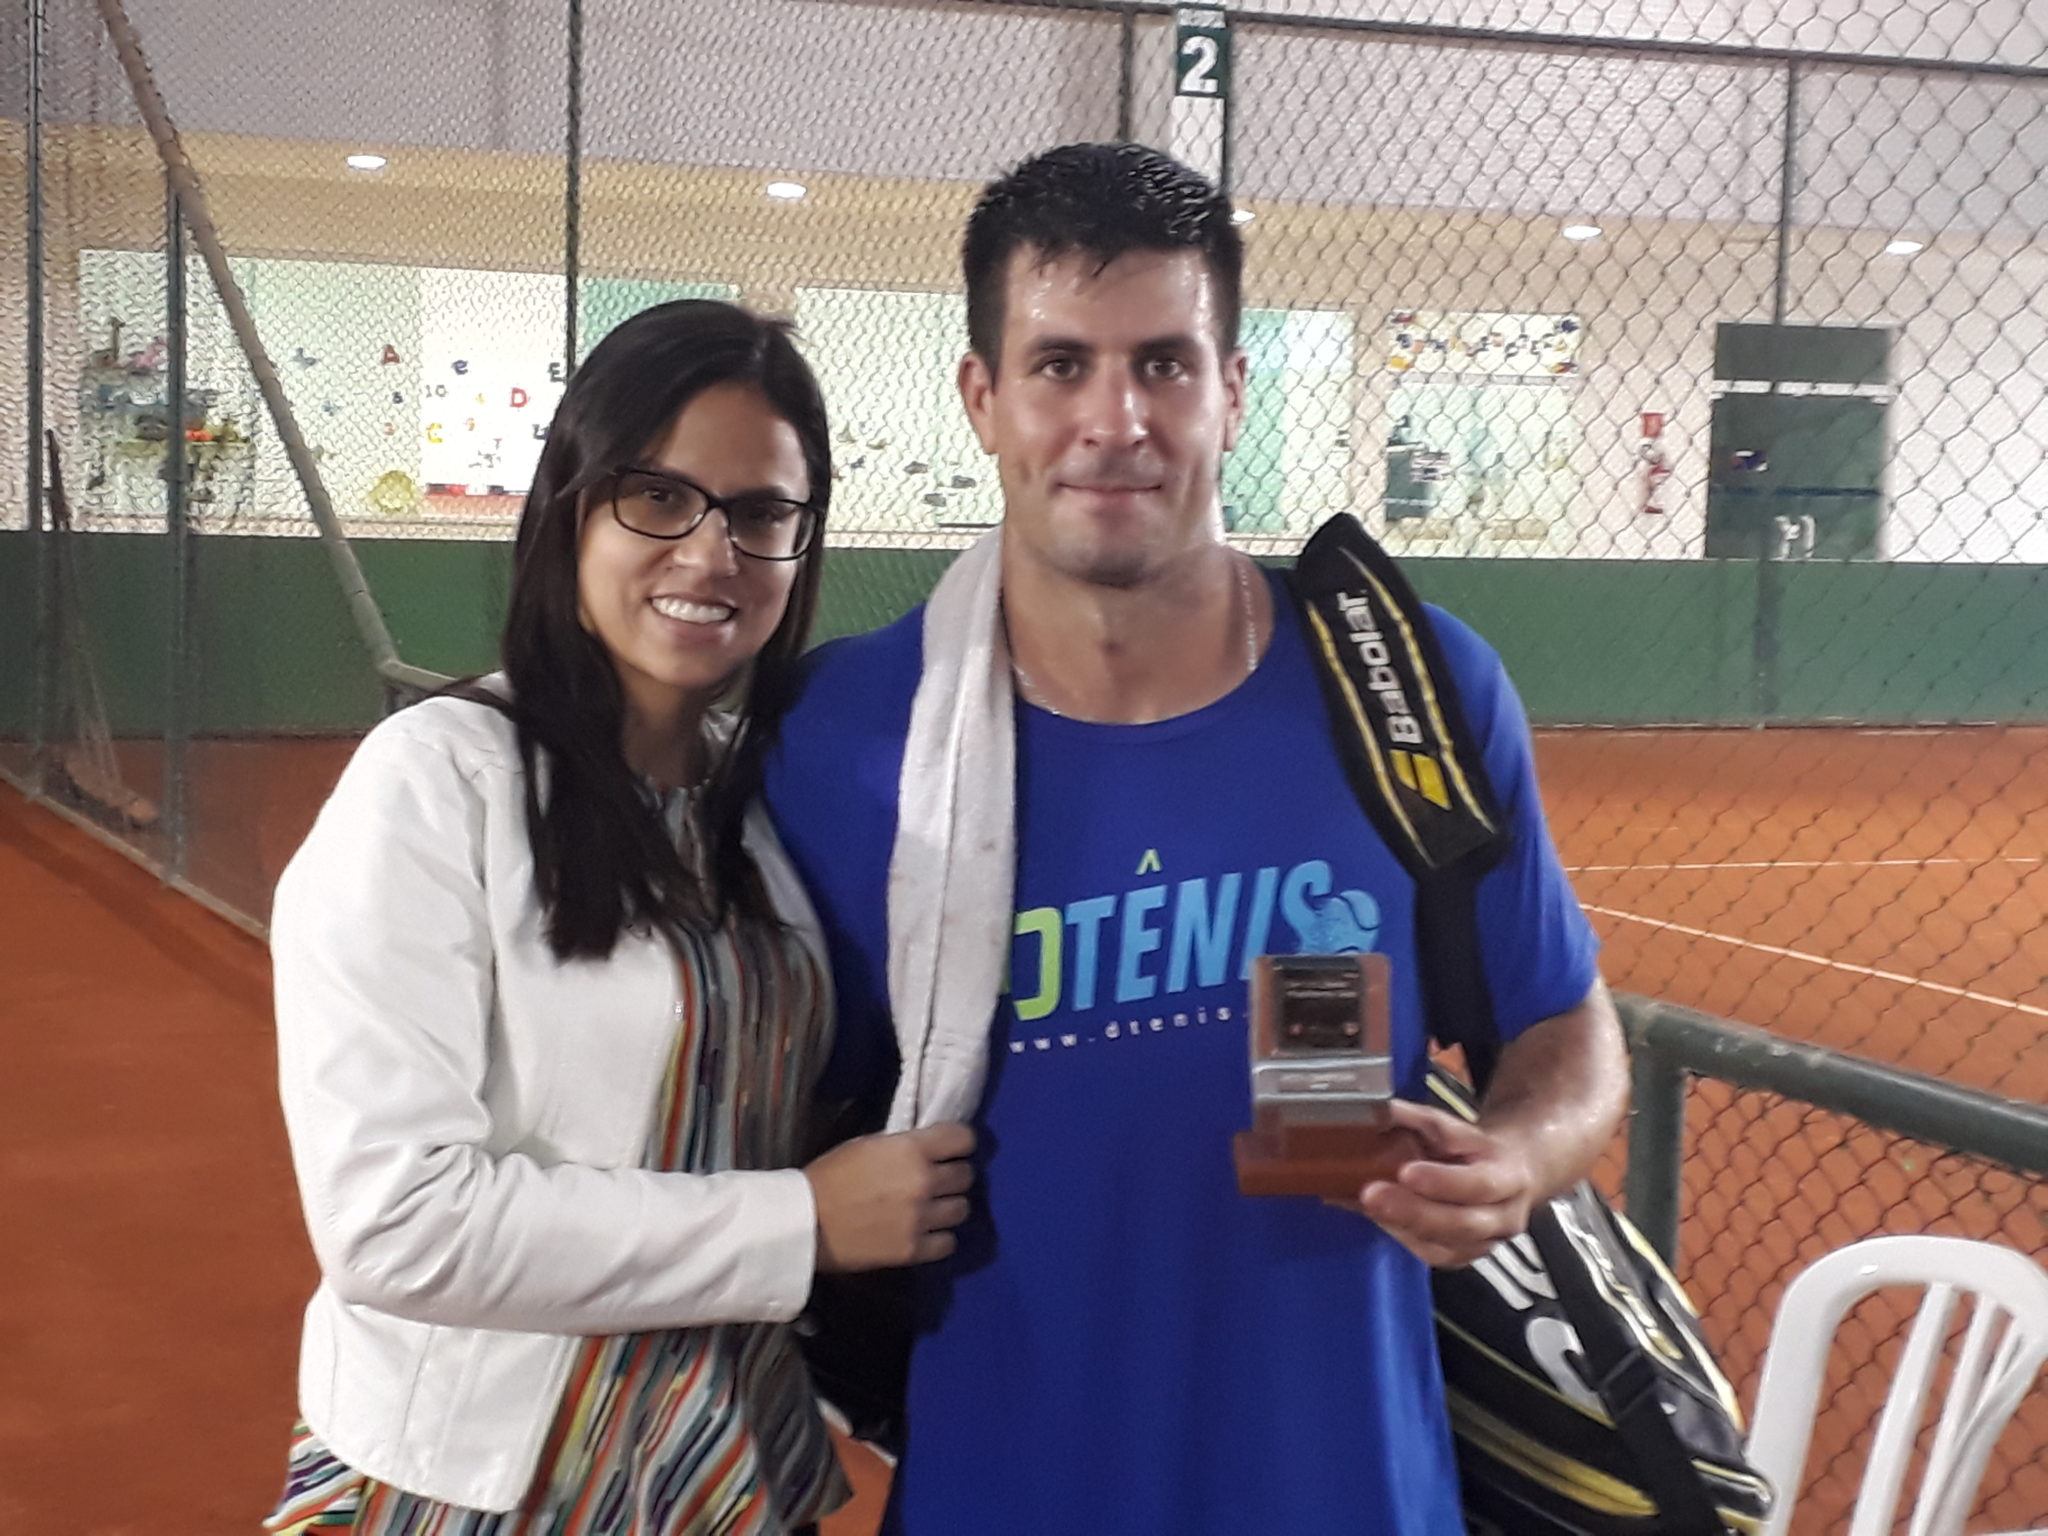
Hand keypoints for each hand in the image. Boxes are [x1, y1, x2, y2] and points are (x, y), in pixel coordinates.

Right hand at [804, 1122, 975, 1272]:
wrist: (805, 1223)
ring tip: (931, 1208)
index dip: (959, 1143)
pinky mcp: (914, 1250)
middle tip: (936, 1180)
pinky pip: (948, 1243)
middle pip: (966, 1175)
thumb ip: (904, 1147)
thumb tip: (929, 1149)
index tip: (950, 1150)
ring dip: (948, 1207)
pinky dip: (940, 1237)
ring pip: (962, 1209)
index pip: (964, 1138)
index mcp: (912, 1150)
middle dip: (953, 1175)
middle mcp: (924, 1182)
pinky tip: (925, 1233)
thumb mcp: (867, 1145)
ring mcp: (921, 1218)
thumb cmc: (830, 1177)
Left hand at [1349, 1098, 1538, 1268]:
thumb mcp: (1453, 1125)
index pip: (1480, 1184)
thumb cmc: (1475, 1149)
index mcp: (1509, 1175)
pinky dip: (1401, 1235)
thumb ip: (1418, 1118)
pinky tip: (1378, 1216)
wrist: (1506, 1173)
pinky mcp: (1464, 1255)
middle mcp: (1503, 1215)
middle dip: (1413, 1211)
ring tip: (1368, 1204)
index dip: (1443, 1181)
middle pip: (1462, 1223)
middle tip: (1372, 1195)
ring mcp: (1485, 1242)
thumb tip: (1381, 1113)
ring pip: (1445, 1245)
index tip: (1406, 1171)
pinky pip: (1432, 1253)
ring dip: (1401, 1225)